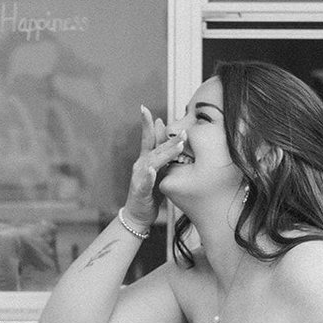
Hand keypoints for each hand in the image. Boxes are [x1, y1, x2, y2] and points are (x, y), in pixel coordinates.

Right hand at [123, 106, 184, 229]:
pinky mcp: (140, 190)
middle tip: (184, 131)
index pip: (147, 138)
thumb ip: (164, 156)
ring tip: (179, 146)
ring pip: (153, 162)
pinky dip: (149, 175)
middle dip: (169, 138)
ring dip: (166, 153)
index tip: (144, 108)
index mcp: (146, 159)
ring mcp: (139, 177)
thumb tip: (174, 140)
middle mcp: (141, 164)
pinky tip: (153, 170)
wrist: (138, 214)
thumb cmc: (151, 192)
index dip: (146, 123)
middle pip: (156, 148)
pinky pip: (145, 182)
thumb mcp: (159, 171)